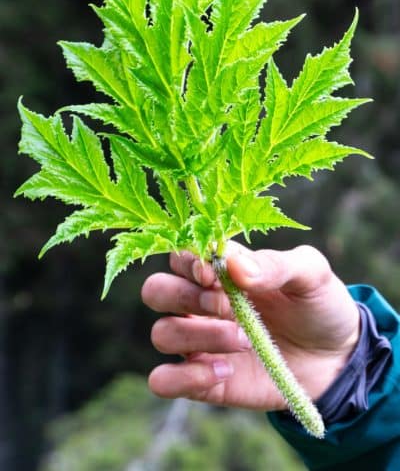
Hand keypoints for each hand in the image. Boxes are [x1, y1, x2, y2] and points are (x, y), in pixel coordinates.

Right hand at [141, 242, 359, 410]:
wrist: (337, 358)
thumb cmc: (318, 305)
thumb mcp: (310, 274)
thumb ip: (274, 264)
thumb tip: (234, 265)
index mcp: (220, 269)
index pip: (179, 255)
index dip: (189, 262)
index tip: (214, 274)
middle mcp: (200, 302)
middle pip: (156, 291)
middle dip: (187, 298)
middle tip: (228, 307)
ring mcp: (199, 341)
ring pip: (161, 334)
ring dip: (198, 337)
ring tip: (244, 340)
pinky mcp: (204, 380)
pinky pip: (165, 380)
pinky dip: (186, 377)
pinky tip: (225, 371)